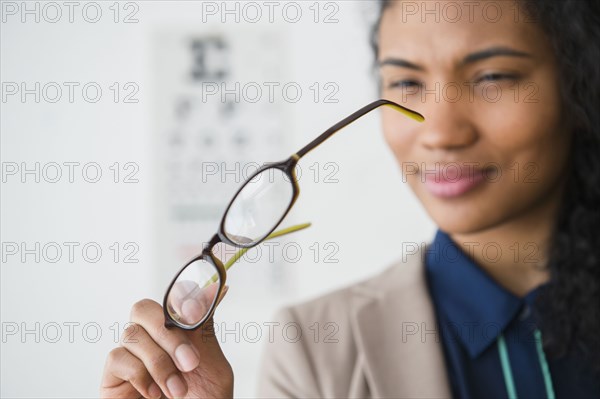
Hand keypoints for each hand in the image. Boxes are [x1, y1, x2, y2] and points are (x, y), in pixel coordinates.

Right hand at [100, 287, 231, 398]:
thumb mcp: (212, 366)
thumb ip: (205, 329)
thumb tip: (216, 288)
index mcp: (176, 332)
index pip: (170, 300)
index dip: (181, 298)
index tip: (197, 309)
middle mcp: (151, 340)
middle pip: (143, 308)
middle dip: (168, 333)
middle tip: (191, 362)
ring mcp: (130, 356)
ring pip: (132, 334)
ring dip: (160, 362)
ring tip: (177, 390)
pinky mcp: (112, 377)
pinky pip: (118, 357)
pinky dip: (140, 374)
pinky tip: (154, 393)